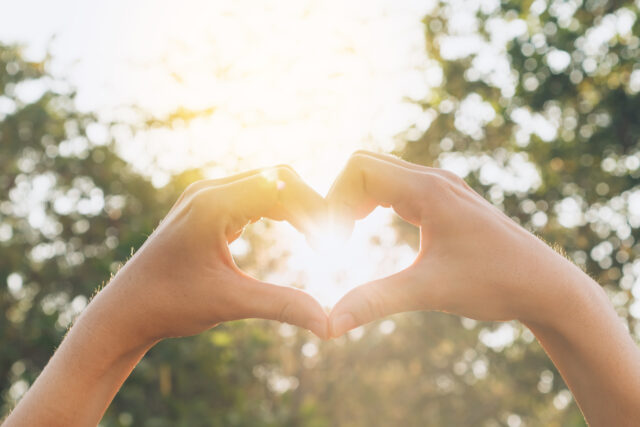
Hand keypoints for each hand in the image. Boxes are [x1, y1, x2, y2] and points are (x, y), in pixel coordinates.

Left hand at [105, 165, 329, 343]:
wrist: (125, 311)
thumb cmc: (169, 304)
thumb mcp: (231, 303)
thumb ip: (283, 306)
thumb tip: (330, 324)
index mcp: (213, 203)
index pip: (281, 185)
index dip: (313, 209)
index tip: (332, 243)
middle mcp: (209, 190)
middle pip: (277, 177)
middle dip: (308, 205)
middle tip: (330, 239)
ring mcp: (205, 197)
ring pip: (266, 184)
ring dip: (294, 206)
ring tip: (316, 237)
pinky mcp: (206, 208)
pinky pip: (251, 196)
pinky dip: (276, 209)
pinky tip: (291, 230)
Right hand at [326, 151, 584, 335]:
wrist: (546, 285)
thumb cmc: (495, 282)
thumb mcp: (430, 291)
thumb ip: (375, 301)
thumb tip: (328, 325)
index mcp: (427, 190)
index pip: (358, 170)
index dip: (334, 200)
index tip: (332, 242)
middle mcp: (433, 179)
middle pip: (365, 166)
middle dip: (340, 196)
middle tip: (332, 237)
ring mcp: (442, 187)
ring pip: (381, 173)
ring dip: (356, 198)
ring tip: (345, 234)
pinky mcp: (446, 200)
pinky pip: (397, 185)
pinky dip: (374, 200)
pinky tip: (369, 226)